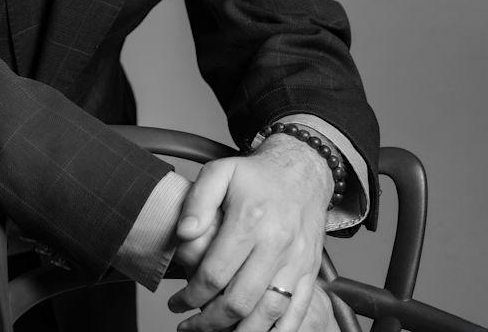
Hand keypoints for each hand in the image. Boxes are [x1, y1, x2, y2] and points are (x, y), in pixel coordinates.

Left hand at [166, 135, 332, 331]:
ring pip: (269, 313)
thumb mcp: (220, 171)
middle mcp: (276, 245)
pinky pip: (297, 312)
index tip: (177, 303)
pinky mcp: (310, 271)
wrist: (304, 171)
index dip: (191, 296)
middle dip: (209, 321)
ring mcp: (297, 261)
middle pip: (240, 300)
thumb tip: (183, 233)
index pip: (215, 273)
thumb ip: (197, 200)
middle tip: (190, 326)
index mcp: (250, 221)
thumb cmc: (258, 176)